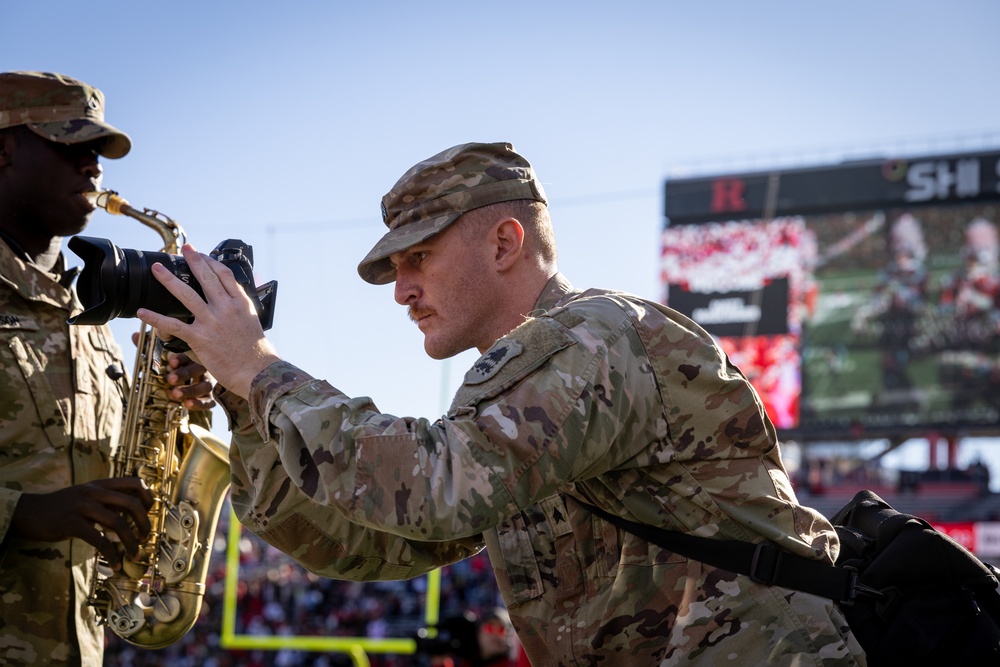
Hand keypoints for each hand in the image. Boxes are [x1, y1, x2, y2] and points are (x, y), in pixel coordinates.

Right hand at [10, 478, 153, 569]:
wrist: (30, 512)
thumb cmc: (63, 507)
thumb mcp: (86, 495)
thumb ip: (107, 500)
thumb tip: (134, 515)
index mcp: (100, 484)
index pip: (135, 483)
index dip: (148, 498)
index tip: (148, 513)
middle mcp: (94, 492)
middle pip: (132, 503)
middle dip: (145, 523)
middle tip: (145, 537)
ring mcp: (82, 506)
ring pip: (118, 523)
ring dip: (131, 543)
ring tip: (134, 554)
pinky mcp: (71, 523)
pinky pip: (99, 540)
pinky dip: (112, 554)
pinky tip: (116, 564)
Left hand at [131, 331, 215, 409]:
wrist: (190, 383)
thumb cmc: (175, 367)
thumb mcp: (162, 356)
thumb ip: (150, 348)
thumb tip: (135, 335)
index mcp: (192, 356)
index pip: (190, 354)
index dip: (181, 358)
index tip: (171, 362)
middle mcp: (202, 368)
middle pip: (198, 369)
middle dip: (184, 374)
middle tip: (170, 379)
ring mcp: (206, 382)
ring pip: (204, 385)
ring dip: (190, 390)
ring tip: (175, 394)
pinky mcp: (208, 397)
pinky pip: (208, 401)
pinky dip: (199, 403)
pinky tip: (187, 404)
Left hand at [136, 244, 279, 398]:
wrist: (257, 371)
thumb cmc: (255, 351)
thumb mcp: (252, 322)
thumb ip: (239, 309)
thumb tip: (231, 300)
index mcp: (240, 303)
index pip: (224, 275)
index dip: (211, 262)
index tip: (201, 254)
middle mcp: (226, 308)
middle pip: (206, 277)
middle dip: (193, 260)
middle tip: (183, 249)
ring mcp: (213, 322)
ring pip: (186, 295)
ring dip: (169, 280)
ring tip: (157, 269)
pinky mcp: (200, 338)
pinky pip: (173, 325)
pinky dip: (155, 318)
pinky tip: (142, 312)